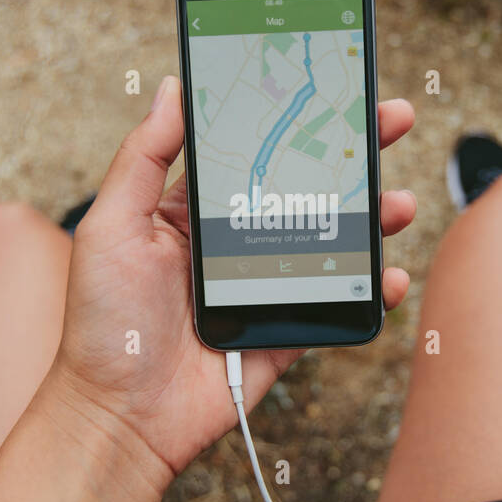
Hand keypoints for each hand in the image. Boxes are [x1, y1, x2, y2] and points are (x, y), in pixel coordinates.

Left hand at [47, 75, 415, 479]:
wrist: (119, 416)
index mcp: (192, 211)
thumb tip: (173, 89)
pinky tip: (387, 276)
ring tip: (398, 202)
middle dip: (351, 152)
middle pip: (303, 187)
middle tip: (390, 120)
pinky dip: (370, 289)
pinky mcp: (284, 331)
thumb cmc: (103, 323)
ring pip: (331, 241)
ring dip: (372, 217)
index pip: (252, 150)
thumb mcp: (110, 226)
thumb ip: (143, 157)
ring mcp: (263, 286)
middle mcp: (232, 242)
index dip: (291, 118)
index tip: (327, 85)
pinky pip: (336, 303)